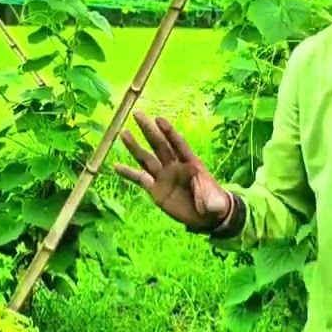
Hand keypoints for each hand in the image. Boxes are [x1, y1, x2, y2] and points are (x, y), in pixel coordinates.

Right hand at [114, 111, 231, 230]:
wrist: (206, 217)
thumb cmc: (214, 204)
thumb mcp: (215, 202)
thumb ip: (210, 198)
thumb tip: (206, 195)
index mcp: (190, 163)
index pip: (178, 144)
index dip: (169, 132)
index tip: (159, 119)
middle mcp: (174, 166)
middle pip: (159, 145)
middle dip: (149, 130)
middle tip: (137, 114)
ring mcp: (163, 176)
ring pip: (146, 158)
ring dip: (135, 146)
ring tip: (124, 133)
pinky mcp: (155, 190)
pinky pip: (139, 179)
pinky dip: (128, 173)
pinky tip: (116, 166)